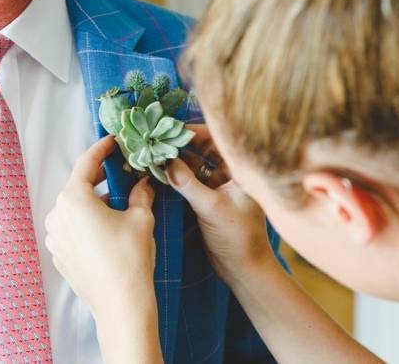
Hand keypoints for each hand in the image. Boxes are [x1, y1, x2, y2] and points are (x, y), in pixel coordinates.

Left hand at [44, 136, 157, 321]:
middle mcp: (57, 214)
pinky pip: (72, 228)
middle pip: (78, 185)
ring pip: (74, 208)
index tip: (113, 140)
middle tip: (122, 171)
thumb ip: (140, 193)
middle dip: (100, 177)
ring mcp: (54, 236)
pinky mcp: (58, 254)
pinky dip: (87, 221)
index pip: (86, 163)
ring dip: (94, 201)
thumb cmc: (130, 257)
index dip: (102, 148)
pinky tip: (107, 227)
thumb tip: (143, 182)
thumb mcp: (141, 218)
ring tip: (118, 202)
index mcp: (73, 199)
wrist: (120, 305)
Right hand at [167, 125, 274, 286]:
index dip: (194, 133)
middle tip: (158, 140)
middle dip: (182, 145)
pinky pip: (191, 182)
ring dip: (178, 161)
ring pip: (196, 166)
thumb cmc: (238, 237)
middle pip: (204, 150)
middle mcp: (231, 174)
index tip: (170, 130)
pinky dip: (178, 177)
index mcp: (240, 170)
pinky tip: (160, 172)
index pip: (218, 140)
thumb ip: (188, 184)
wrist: (243, 268)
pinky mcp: (208, 200)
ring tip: (155, 154)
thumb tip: (166, 162)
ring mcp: (219, 187)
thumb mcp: (212, 207)